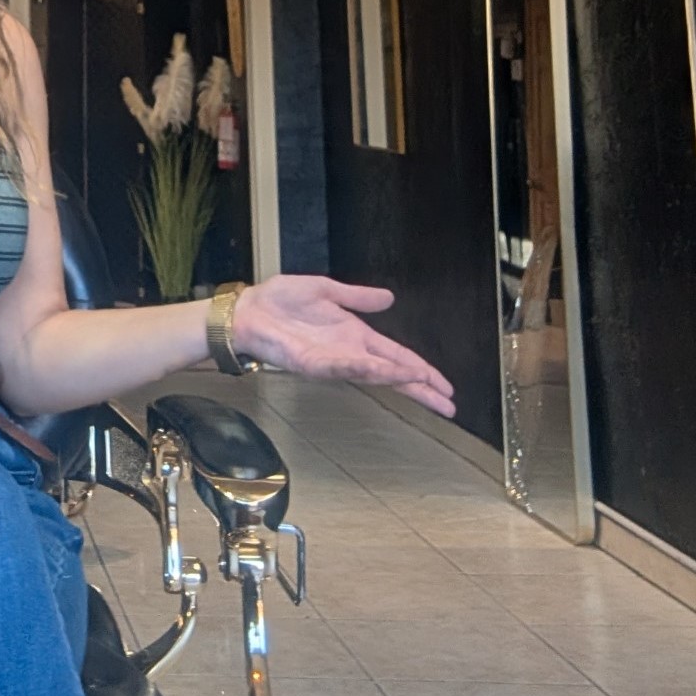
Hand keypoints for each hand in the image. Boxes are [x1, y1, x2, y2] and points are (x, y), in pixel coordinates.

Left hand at [231, 276, 455, 417]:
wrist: (247, 309)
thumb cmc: (280, 300)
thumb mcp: (325, 290)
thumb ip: (358, 297)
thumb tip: (390, 298)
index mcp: (355, 336)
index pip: (396, 356)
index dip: (421, 370)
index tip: (445, 386)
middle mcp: (348, 353)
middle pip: (392, 374)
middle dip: (420, 388)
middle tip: (449, 405)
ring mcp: (332, 361)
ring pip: (374, 374)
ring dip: (400, 379)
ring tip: (427, 386)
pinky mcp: (312, 364)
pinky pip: (344, 368)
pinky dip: (367, 370)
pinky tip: (387, 372)